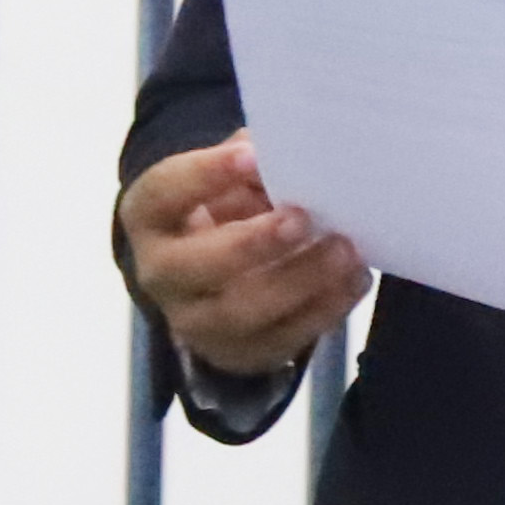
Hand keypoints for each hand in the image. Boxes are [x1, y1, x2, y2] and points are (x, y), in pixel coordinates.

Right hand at [116, 134, 372, 377]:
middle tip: (302, 218)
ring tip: (346, 250)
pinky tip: (354, 279)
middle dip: (252, 243)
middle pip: (195, 265)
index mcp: (150, 215)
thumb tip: (290, 151)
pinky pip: (280, 340)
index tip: (253, 156)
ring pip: (239, 312)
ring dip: (299, 280)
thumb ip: (251, 161)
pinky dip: (324, 309)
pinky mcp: (236, 353)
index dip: (206, 175)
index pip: (163, 193)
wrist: (222, 274)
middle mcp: (159, 273)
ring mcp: (193, 321)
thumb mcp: (229, 178)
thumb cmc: (229, 208)